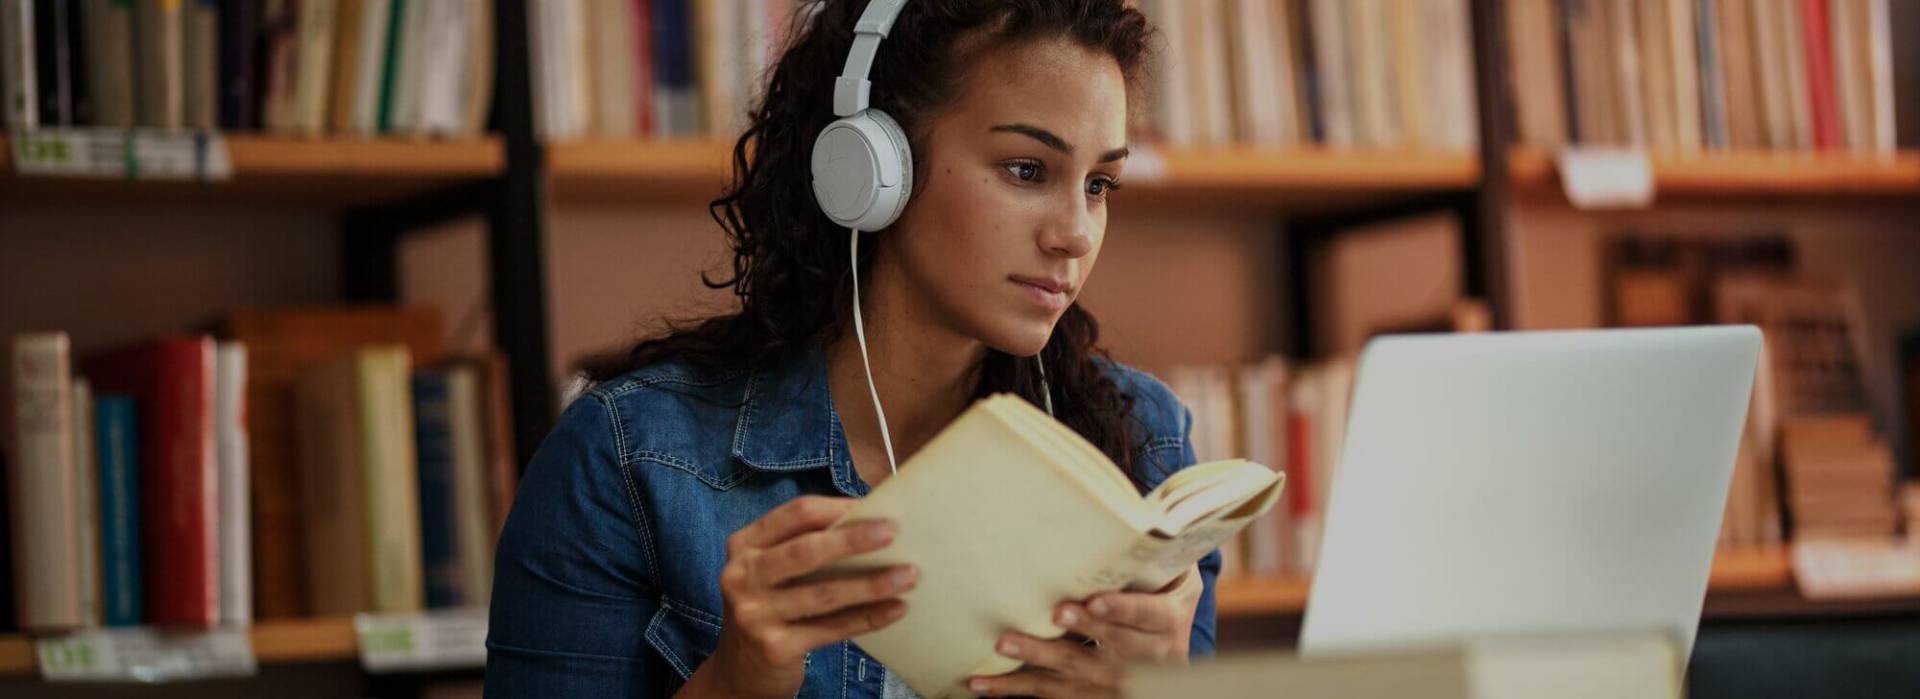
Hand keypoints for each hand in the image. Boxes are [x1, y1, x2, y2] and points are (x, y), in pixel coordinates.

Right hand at [680, 496, 915, 698]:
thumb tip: (872, 521)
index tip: (876, 506)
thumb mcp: (772, 570)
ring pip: (823, 593)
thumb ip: (805, 545)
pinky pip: (831, 629)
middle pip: (805, 550)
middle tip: (893, 532)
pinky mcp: (774, 647)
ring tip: (908, 575)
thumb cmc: (771, 606)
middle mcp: (741, 576)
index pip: (796, 514)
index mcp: (744, 544)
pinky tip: (895, 609)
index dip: (837, 508)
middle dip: (853, 540)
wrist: (741, 670)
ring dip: (871, 583)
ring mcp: (754, 614)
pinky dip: (867, 618)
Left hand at [965, 566, 1203, 697]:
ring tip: (1003, 644)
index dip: (1122, 611)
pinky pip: (1052, 695)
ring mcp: (1118, 684)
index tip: (1094, 602)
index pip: (1147, 615)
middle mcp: (1148, 657)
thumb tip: (1132, 515)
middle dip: (1081, 631)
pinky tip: (984, 683)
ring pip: (1075, 676)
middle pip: (1110, 647)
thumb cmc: (1165, 596)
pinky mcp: (1091, 696)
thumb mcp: (1176, 576)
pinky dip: (1015, 690)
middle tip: (1053, 613)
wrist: (1173, 658)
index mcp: (1168, 622)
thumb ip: (1155, 555)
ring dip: (1037, 662)